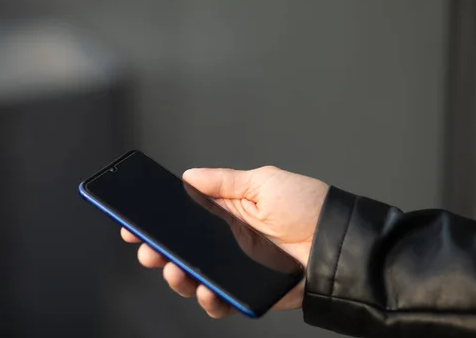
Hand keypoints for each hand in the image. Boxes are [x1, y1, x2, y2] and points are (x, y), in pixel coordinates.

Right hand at [121, 166, 328, 317]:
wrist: (339, 246)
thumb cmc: (309, 207)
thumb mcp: (263, 183)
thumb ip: (224, 182)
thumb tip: (190, 175)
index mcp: (229, 211)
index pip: (185, 216)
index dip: (159, 221)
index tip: (135, 224)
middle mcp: (229, 239)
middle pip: (183, 248)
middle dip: (159, 250)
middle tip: (148, 250)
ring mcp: (237, 266)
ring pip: (195, 276)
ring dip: (178, 276)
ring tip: (176, 270)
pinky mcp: (249, 290)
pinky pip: (220, 299)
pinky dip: (208, 299)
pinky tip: (206, 291)